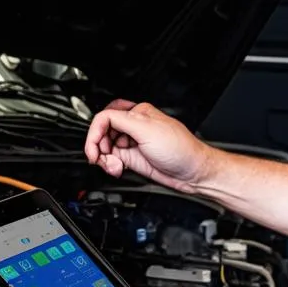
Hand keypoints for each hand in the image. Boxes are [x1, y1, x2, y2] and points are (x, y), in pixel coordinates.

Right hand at [83, 99, 212, 191]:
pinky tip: (117, 169)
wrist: (193, 172)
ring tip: (114, 166)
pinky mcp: (134, 158)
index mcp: (138, 113)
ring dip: (104, 158)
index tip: (93, 149)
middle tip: (100, 158)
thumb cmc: (180, 149)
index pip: (105, 118)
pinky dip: (110, 165)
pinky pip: (112, 159)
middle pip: (102, 132)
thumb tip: (101, 120)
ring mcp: (133, 143)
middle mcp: (134, 127)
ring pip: (106, 147)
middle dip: (98, 146)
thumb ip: (121, 121)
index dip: (95, 133)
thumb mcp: (147, 129)